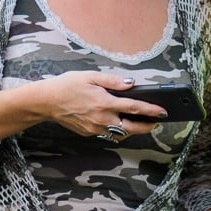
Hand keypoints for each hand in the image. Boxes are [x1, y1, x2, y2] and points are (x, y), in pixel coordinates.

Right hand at [45, 72, 167, 136]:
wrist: (47, 101)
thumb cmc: (68, 85)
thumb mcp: (90, 76)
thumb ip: (113, 81)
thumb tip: (131, 84)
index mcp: (104, 102)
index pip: (134, 108)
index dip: (151, 110)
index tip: (163, 112)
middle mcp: (102, 118)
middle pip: (132, 127)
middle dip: (147, 126)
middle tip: (156, 122)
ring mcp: (95, 128)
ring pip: (121, 134)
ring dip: (133, 130)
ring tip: (141, 123)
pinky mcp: (89, 133)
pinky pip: (109, 134)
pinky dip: (118, 130)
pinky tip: (121, 123)